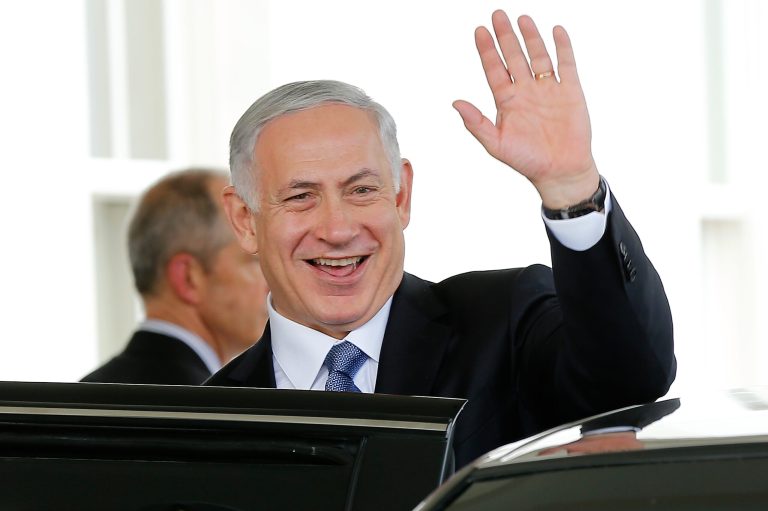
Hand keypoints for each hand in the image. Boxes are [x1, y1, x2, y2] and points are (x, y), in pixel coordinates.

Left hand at [453, 11, 599, 208]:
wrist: (560, 171)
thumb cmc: (527, 161)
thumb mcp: (496, 145)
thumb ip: (476, 123)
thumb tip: (455, 103)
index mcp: (507, 102)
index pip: (494, 69)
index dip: (487, 50)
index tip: (479, 31)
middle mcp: (526, 91)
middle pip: (514, 57)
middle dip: (505, 36)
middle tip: (497, 15)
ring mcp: (548, 90)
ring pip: (538, 56)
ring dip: (530, 37)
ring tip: (522, 18)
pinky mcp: (570, 92)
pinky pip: (566, 65)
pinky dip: (563, 48)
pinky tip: (556, 31)